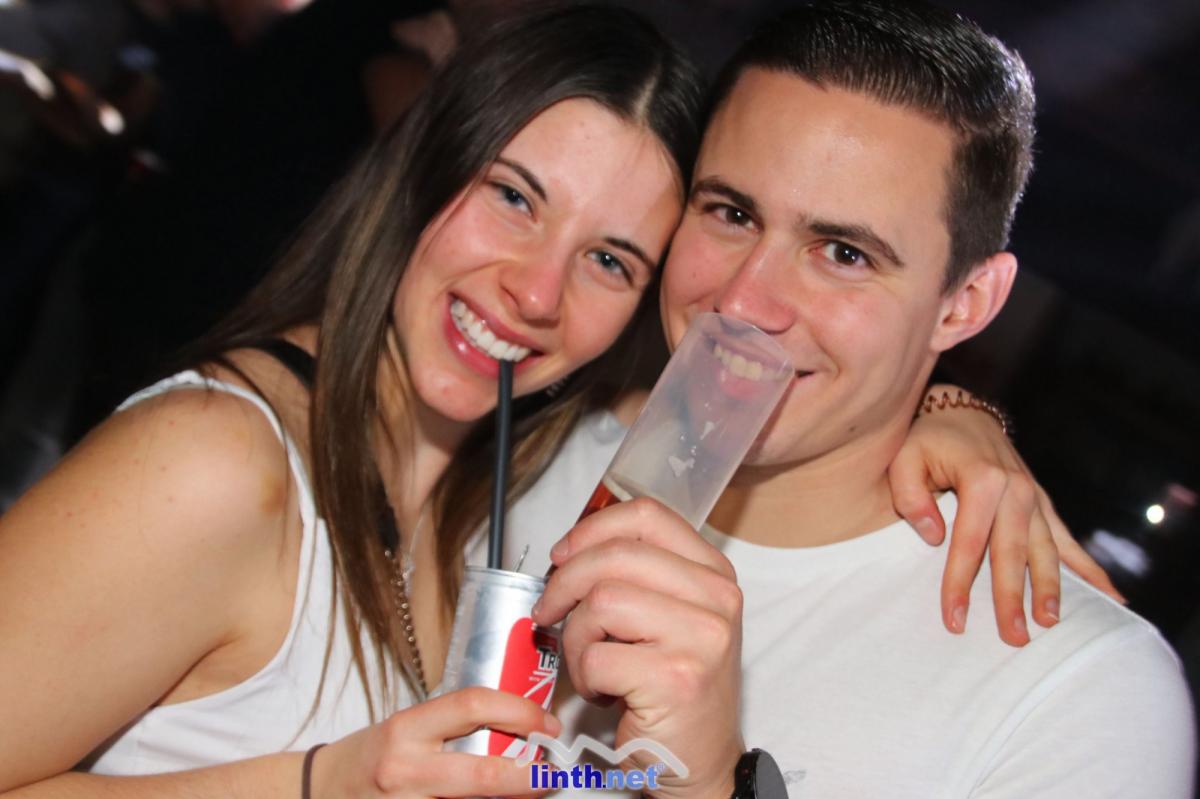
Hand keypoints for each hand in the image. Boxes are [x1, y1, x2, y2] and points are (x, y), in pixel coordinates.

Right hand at [311, 686, 559, 797]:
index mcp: (407, 730)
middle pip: (484, 774)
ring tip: (524, 794)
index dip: (520, 712)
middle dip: (529, 777)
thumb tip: (516, 729)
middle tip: (551, 774)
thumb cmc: (369, 759)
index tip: (546, 724)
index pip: (474, 705)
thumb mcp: (407, 730)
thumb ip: (454, 728)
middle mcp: (405, 769)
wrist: (318, 792)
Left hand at [533, 498, 743, 798]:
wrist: (702, 761)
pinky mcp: (676, 678)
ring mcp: (701, 637)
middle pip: (615, 555)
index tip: (563, 556)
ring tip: (591, 664)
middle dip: (564, 583)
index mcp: (713, 572)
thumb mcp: (670, 617)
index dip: (591, 530)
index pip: (646, 515)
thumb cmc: (674, 689)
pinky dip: (584, 676)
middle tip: (548, 612)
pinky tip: (604, 691)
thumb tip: (568, 551)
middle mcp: (717, 597)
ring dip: (577, 638)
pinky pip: (597, 656)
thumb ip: (637, 576)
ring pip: (601, 603)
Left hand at [890, 388, 1123, 646]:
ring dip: (1049, 589)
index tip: (955, 620)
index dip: (960, 584)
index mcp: (981, 479)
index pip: (969, 542)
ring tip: (1049, 623)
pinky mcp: (1041, 502)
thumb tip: (936, 536)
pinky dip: (1089, 569)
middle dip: (1011, 598)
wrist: (956, 411)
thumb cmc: (924, 440)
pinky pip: (1068, 539)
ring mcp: (1033, 495)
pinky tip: (1112, 598)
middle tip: (1013, 638)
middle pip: (1013, 552)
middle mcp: (1015, 488)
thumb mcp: (903, 459)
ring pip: (1045, 550)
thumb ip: (910, 496)